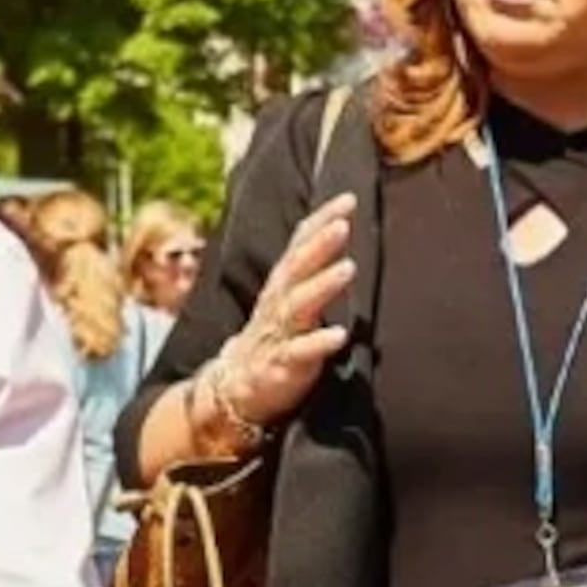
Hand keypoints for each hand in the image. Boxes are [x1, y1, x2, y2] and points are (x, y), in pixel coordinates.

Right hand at [194, 192, 356, 438]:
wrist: (238, 386)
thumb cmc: (275, 335)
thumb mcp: (291, 296)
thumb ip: (312, 266)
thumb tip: (341, 229)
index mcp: (284, 283)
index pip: (301, 244)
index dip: (321, 221)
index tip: (348, 199)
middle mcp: (279, 302)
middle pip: (298, 267)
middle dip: (319, 244)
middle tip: (343, 225)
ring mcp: (279, 332)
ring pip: (299, 305)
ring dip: (322, 286)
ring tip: (348, 268)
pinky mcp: (282, 364)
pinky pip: (300, 352)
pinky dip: (319, 342)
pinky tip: (340, 335)